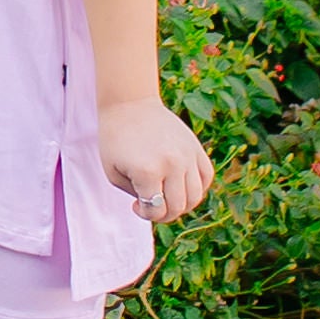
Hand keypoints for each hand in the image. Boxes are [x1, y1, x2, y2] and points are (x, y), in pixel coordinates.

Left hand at [99, 98, 213, 223]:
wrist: (130, 104)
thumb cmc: (115, 139)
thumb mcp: (113, 172)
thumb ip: (135, 195)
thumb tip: (157, 208)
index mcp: (147, 171)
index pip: (156, 210)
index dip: (145, 214)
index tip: (135, 204)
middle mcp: (172, 164)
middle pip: (178, 207)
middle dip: (164, 213)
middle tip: (151, 204)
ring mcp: (187, 155)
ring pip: (196, 196)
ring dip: (182, 204)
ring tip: (166, 195)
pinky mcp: (196, 147)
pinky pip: (206, 177)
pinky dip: (197, 187)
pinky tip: (180, 183)